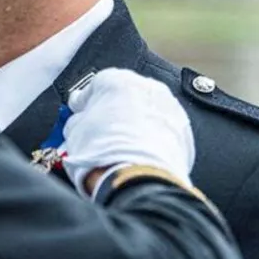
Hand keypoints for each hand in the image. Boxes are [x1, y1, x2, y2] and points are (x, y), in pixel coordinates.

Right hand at [61, 68, 194, 197]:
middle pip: (125, 96)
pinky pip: (163, 130)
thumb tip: (81, 122)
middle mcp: (146, 86)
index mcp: (115, 79)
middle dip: (114, 112)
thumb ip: (78, 120)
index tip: (81, 116)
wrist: (137, 179)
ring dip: (137, 124)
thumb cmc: (103, 154)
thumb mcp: (74, 133)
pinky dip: (154, 139)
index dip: (85, 105)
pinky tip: (141, 155)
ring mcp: (169, 107)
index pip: (95, 87)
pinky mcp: (185, 130)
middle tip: (103, 134)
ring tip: (124, 148)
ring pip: (147, 111)